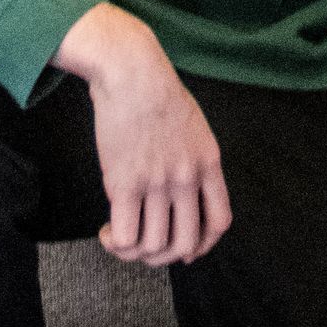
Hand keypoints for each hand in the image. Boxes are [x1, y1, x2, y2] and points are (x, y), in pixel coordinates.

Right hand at [56, 6, 230, 264]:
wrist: (130, 69)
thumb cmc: (157, 91)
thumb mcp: (194, 125)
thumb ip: (195, 160)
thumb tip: (185, 193)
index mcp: (208, 161)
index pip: (219, 222)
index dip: (202, 245)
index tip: (186, 250)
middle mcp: (187, 176)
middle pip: (185, 244)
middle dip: (164, 256)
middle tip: (146, 246)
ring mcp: (157, 181)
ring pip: (153, 247)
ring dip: (134, 252)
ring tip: (120, 237)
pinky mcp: (125, 183)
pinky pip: (126, 238)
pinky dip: (116, 245)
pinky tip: (107, 232)